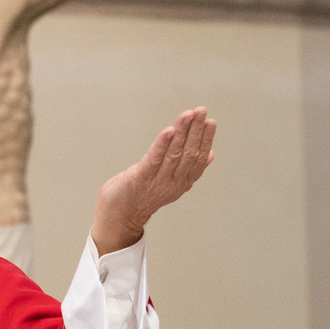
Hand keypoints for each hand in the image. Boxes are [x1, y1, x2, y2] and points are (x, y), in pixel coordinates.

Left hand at [92, 108, 216, 253]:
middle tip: (201, 111)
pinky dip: (163, 143)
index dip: (206, 140)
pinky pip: (155, 158)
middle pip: (189, 153)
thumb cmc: (143, 195)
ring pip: (175, 153)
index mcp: (182, 182)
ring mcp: (157, 181)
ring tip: (188, 115)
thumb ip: (189, 168)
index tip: (210, 122)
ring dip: (182, 131)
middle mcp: (173, 182)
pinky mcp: (141, 178)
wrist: (119, 217)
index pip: (199, 158)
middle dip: (196, 130)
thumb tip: (210, 154)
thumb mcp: (171, 182)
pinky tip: (169, 130)